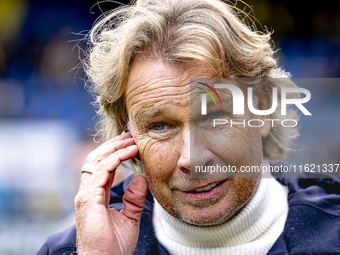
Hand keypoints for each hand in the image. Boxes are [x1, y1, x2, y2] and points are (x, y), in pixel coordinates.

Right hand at [75, 132, 147, 254]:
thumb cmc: (114, 246)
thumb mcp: (130, 218)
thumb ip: (134, 198)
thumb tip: (141, 178)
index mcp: (96, 196)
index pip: (104, 167)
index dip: (117, 154)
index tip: (132, 145)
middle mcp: (88, 192)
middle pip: (97, 159)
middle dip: (114, 145)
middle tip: (131, 136)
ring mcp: (86, 195)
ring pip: (96, 161)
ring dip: (115, 148)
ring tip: (131, 141)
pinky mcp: (88, 199)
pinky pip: (100, 171)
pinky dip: (114, 159)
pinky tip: (127, 153)